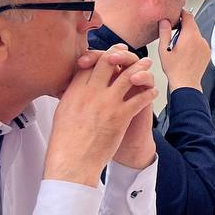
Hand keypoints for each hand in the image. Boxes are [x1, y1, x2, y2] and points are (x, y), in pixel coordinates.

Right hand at [46, 45, 156, 185]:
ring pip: (128, 77)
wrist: (72, 163)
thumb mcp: (62, 112)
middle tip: (128, 52)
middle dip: (120, 54)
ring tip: (147, 65)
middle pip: (107, 63)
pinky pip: (140, 98)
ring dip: (140, 69)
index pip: (89, 65)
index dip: (101, 55)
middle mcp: (91, 93)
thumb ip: (72, 96)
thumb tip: (76, 87)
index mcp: (74, 92)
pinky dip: (148, 93)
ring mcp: (107, 104)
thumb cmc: (65, 142)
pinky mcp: (120, 117)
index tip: (109, 53)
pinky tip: (152, 91)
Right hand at [157, 11, 209, 91]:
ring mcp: (205, 46)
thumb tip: (164, 21)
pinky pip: (200, 42)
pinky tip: (186, 53)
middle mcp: (200, 39)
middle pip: (193, 25)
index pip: (188, 16)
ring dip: (189, 36)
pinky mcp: (207, 52)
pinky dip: (194, 43)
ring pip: (196, 34)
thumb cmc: (174, 70)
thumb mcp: (164, 50)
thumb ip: (164, 33)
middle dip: (184, 26)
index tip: (177, 15)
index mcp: (189, 36)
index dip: (182, 14)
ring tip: (180, 47)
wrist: (186, 83)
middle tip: (174, 36)